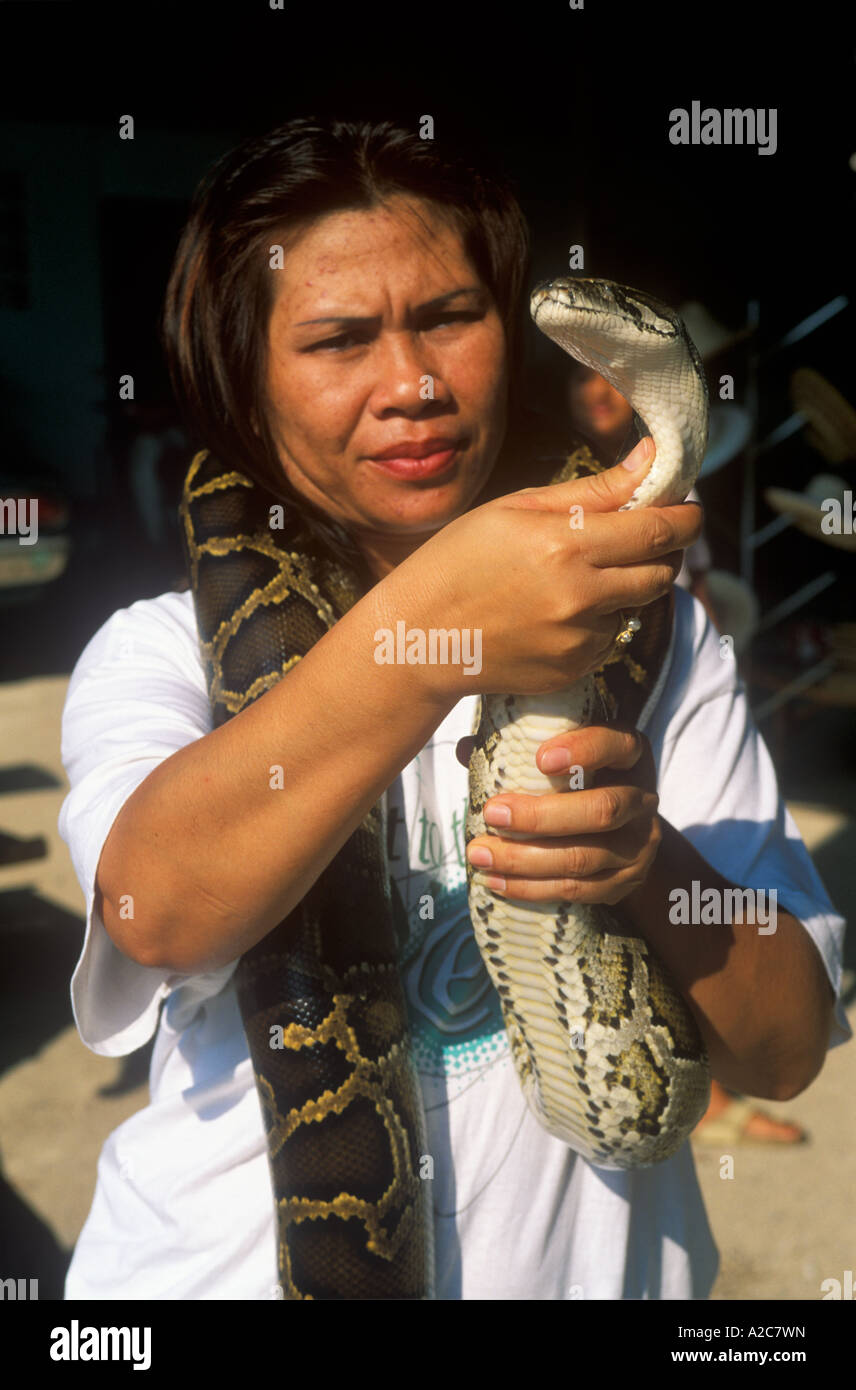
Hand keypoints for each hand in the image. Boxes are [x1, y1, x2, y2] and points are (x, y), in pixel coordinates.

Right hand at [375, 437, 701, 699]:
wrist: (419, 638)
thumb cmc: (459, 560)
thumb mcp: (517, 509)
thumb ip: (593, 490)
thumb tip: (652, 458)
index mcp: (566, 546)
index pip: (658, 530)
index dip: (685, 517)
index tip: (690, 509)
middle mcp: (581, 597)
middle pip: (661, 572)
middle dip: (662, 552)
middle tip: (639, 537)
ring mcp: (578, 640)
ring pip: (634, 606)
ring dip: (623, 588)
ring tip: (573, 577)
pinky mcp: (574, 670)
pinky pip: (608, 638)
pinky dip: (595, 621)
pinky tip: (551, 612)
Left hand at [459, 724, 661, 905]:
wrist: (620, 831)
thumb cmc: (579, 780)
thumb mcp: (563, 754)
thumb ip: (519, 747)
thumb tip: (464, 749)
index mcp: (630, 755)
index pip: (616, 745)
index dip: (583, 751)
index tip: (540, 759)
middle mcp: (644, 798)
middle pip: (601, 810)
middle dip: (540, 816)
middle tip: (492, 813)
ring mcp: (640, 845)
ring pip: (584, 858)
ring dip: (526, 860)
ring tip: (480, 854)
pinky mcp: (626, 882)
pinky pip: (579, 891)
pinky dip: (533, 888)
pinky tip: (497, 881)